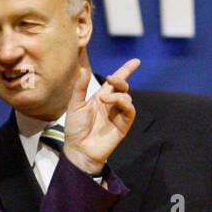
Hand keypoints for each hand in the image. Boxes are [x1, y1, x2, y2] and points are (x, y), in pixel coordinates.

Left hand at [63, 59, 138, 173]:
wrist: (78, 149)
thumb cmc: (75, 129)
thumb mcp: (75, 105)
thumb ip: (80, 88)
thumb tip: (83, 69)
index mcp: (100, 98)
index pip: (115, 82)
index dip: (126, 71)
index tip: (136, 62)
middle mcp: (111, 104)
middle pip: (123, 87)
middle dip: (121, 79)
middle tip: (112, 79)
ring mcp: (118, 114)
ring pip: (127, 97)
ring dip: (118, 94)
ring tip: (104, 99)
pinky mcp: (123, 125)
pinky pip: (130, 110)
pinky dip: (124, 103)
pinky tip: (114, 103)